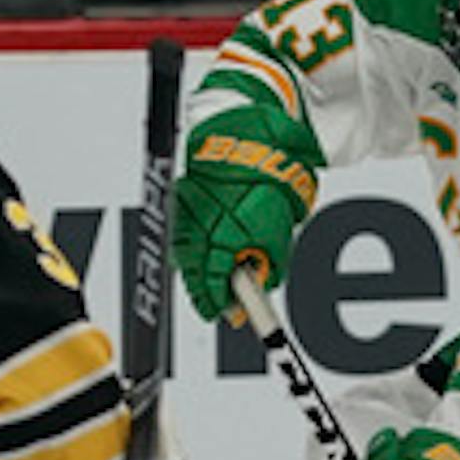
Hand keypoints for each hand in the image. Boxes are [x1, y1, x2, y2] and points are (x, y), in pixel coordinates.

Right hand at [171, 166, 301, 322]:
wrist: (252, 145)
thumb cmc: (266, 185)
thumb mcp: (278, 235)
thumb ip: (268, 265)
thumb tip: (261, 283)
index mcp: (224, 240)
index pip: (215, 284)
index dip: (221, 304)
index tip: (230, 314)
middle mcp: (200, 229)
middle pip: (194, 275)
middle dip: (205, 294)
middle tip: (215, 308)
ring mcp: (187, 215)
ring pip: (183, 257)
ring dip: (195, 275)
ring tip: (207, 285)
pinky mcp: (180, 202)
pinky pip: (180, 236)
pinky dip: (189, 251)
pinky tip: (198, 256)